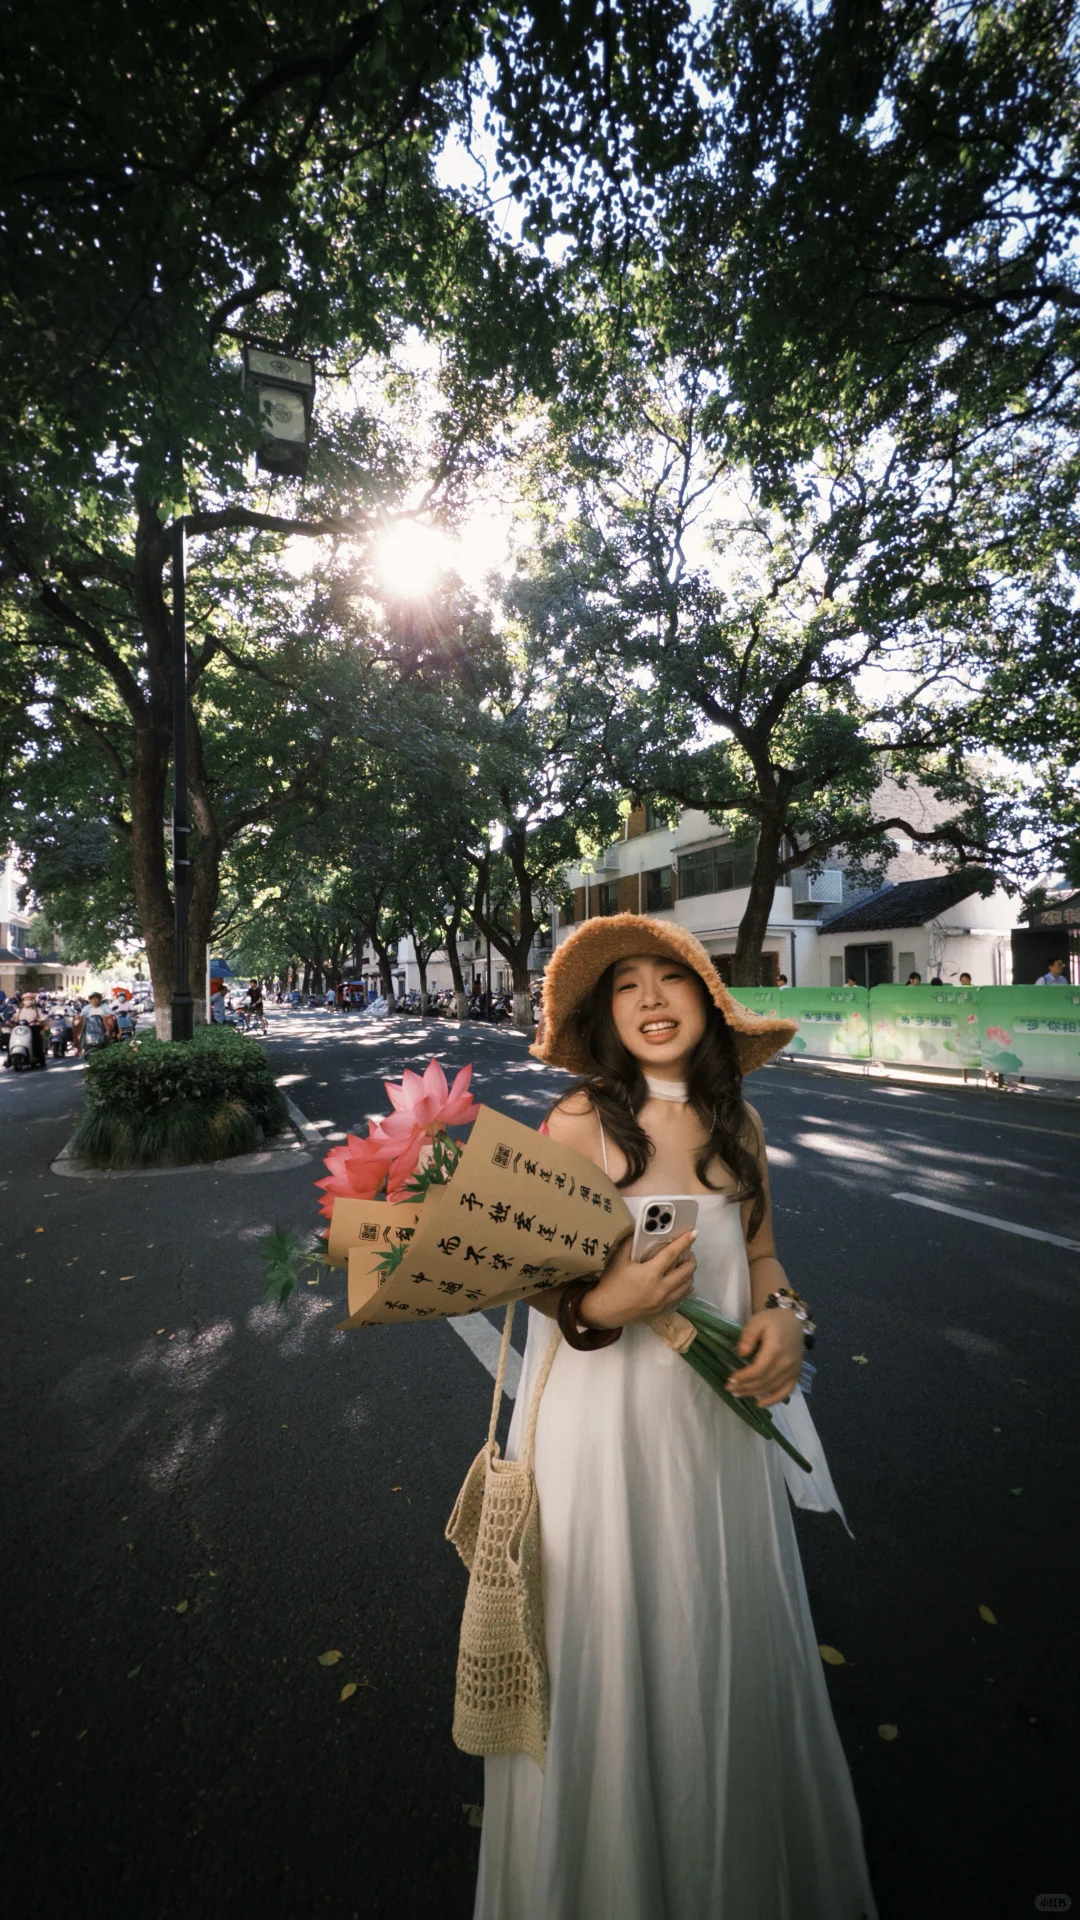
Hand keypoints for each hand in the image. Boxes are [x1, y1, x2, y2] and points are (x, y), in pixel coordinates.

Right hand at [578, 1229, 696, 1330]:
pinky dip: (684, 1288)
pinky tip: (680, 1283)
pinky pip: (681, 1298)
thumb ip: (630, 1244)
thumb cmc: (611, 1284)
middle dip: (691, 1260)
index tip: (693, 1234)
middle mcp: (661, 1288)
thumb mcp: (618, 1260)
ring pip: (687, 1286)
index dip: (684, 1242)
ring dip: (690, 1274)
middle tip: (688, 1252)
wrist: (605, 1311)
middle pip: (686, 1272)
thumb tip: (639, 1232)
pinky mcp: (662, 1310)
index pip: (672, 1254)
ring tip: (685, 1267)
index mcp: (651, 1273)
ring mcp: (663, 1301)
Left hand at [727, 1309, 803, 1407]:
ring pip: (771, 1388)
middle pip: (763, 1381)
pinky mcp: (796, 1375)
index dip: (743, 1377)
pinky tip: (760, 1404)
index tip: (730, 1379)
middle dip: (744, 1387)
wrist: (794, 1321)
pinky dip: (774, 1400)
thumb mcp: (757, 1321)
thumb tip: (740, 1353)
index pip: (758, 1370)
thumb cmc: (773, 1320)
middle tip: (729, 1388)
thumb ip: (748, 1336)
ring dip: (753, 1394)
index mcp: (776, 1349)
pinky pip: (786, 1391)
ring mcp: (793, 1370)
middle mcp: (786, 1363)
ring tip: (738, 1394)